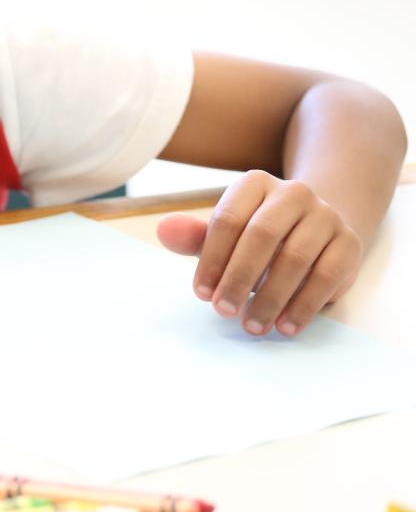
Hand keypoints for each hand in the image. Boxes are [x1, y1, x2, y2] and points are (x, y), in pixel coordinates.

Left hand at [157, 170, 362, 336]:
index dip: (212, 259)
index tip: (201, 294)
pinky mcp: (348, 242)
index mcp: (254, 184)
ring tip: (252, 326)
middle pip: (261, 236)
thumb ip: (193, 236)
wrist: (314, 230)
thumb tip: (163, 230)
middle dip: (238, 279)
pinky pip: (326, 276)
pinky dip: (304, 305)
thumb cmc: (255, 236)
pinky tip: (285, 325)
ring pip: (295, 258)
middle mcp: (293, 192)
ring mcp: (325, 215)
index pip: (228, 220)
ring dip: (270, 298)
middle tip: (223, 312)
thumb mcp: (223, 234)